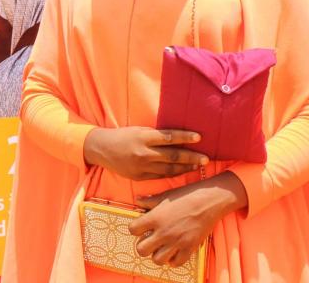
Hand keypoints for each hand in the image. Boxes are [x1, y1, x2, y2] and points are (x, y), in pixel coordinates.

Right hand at [82, 127, 207, 180]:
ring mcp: (142, 167)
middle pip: (172, 156)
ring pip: (168, 169)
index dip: (185, 137)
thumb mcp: (139, 131)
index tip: (199, 137)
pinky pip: (160, 176)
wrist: (102, 149)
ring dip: (185, 168)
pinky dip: (173, 174)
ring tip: (197, 165)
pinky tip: (182, 172)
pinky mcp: (140, 177)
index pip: (169, 137)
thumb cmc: (123, 136)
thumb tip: (178, 137)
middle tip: (206, 158)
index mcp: (143, 138)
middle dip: (191, 157)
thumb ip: (156, 135)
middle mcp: (144, 153)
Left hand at [128, 172, 247, 266]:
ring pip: (157, 260)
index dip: (135, 229)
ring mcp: (176, 242)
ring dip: (157, 255)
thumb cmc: (186, 195)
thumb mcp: (165, 195)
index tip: (141, 227)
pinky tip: (174, 252)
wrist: (209, 201)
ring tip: (161, 248)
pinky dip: (173, 260)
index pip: (132, 229)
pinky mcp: (189, 248)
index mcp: (155, 217)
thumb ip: (149, 201)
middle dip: (143, 246)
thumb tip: (137, 199)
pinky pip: (176, 263)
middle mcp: (163, 232)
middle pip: (141, 250)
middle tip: (149, 241)